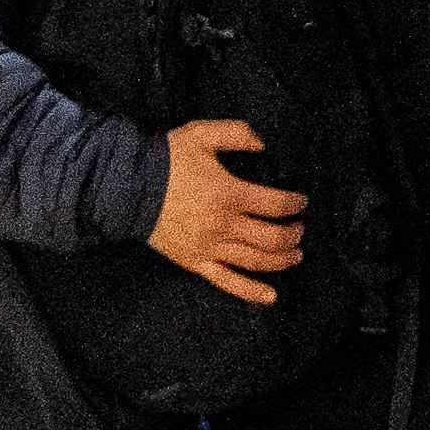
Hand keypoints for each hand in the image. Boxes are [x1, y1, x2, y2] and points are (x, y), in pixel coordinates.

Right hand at [148, 120, 308, 305]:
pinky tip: (270, 296)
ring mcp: (210, 247)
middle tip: (300, 228)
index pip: (276, 205)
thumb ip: (238, 133)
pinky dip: (252, 292)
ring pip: (257, 261)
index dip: (294, 203)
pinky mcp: (196, 262)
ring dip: (282, 260)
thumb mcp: (202, 134)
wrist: (129, 187)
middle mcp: (223, 225)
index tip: (300, 201)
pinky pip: (229, 282)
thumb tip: (264, 143)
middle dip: (293, 234)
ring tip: (295, 254)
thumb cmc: (165, 161)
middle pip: (272, 237)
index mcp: (229, 194)